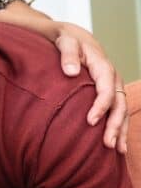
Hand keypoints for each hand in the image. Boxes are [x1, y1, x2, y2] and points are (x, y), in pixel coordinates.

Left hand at [52, 21, 127, 152]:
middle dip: (115, 125)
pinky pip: (118, 111)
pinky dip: (119, 127)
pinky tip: (117, 143)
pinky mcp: (110, 92)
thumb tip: (72, 72)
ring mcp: (114, 86)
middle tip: (108, 144)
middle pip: (118, 104)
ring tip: (117, 150)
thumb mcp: (65, 42)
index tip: (90, 121)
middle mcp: (113, 78)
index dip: (101, 106)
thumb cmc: (67, 40)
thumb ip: (68, 55)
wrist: (74, 37)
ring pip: (122, 110)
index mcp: (103, 66)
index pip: (106, 90)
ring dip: (120, 130)